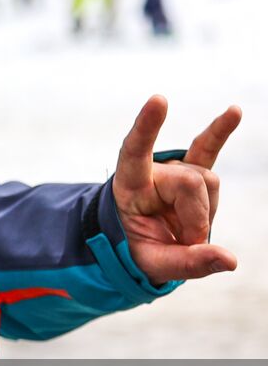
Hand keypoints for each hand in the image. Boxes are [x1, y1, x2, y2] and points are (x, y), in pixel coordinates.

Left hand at [113, 95, 241, 285]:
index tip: (159, 100)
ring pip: (209, 180)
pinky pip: (209, 147)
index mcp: (129, 187)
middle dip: (198, 218)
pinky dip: (222, 129)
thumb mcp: (155, 265)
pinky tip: (235, 110)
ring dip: (206, 211)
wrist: (141, 244)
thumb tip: (229, 260)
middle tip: (185, 241)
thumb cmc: (140, 250)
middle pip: (192, 181)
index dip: (147, 127)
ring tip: (187, 227)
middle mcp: (152, 171)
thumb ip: (189, 263)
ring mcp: (173, 169)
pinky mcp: (192, 171)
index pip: (135, 151)